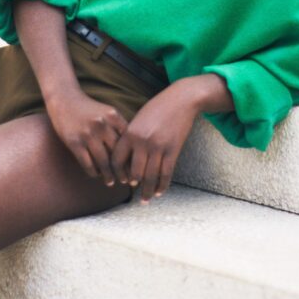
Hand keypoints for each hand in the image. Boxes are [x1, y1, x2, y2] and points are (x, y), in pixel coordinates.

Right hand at [46, 87, 128, 185]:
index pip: (128, 142)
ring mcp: (88, 134)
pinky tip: (96, 175)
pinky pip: (87, 164)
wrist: (64, 99)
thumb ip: (118, 128)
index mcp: (113, 116)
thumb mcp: (107, 113)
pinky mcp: (74, 142)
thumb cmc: (89, 109)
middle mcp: (102, 125)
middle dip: (123, 171)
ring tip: (111, 182)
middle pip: (117, 154)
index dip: (133, 158)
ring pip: (103, 162)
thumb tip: (132, 153)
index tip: (137, 170)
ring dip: (108, 175)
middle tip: (127, 181)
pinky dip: (93, 172)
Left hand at [110, 83, 199, 203]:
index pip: (117, 160)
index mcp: (130, 133)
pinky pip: (166, 173)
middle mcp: (142, 142)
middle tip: (133, 192)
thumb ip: (130, 137)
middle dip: (133, 185)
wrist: (181, 99)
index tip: (120, 180)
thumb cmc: (158, 108)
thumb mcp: (139, 119)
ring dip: (148, 191)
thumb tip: (125, 159)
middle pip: (134, 172)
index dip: (117, 174)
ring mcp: (158, 147)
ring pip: (150, 176)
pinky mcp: (173, 150)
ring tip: (146, 199)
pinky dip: (162, 185)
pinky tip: (160, 192)